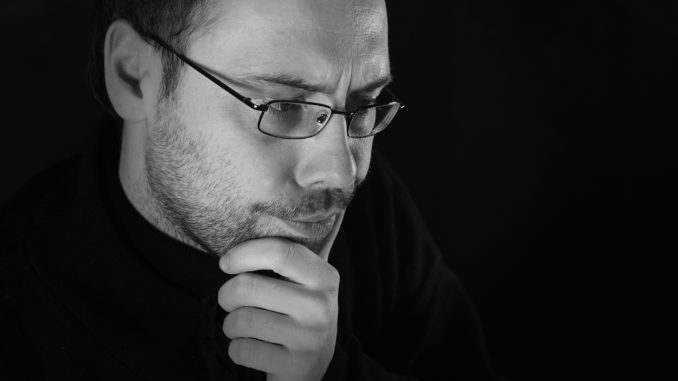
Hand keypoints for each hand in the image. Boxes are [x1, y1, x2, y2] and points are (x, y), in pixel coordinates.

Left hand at [217, 215, 342, 380]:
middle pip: (247, 287)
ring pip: (239, 321)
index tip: (225, 262)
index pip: (280, 252)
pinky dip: (237, 350)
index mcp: (324, 276)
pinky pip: (240, 350)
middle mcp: (322, 306)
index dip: (243, 254)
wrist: (314, 369)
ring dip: (231, 325)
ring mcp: (310, 339)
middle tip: (233, 300)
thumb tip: (313, 190)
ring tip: (246, 326)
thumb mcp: (308, 280)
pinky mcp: (295, 367)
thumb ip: (301, 248)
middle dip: (227, 295)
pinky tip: (255, 348)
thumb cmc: (298, 313)